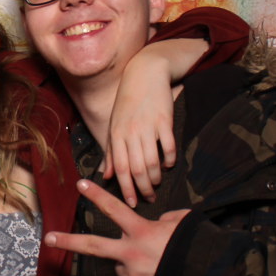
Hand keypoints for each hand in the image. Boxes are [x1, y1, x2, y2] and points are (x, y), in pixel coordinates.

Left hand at [44, 179, 188, 275]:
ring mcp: (130, 275)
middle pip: (93, 246)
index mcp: (142, 232)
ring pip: (119, 266)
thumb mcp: (185, 224)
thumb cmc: (197, 249)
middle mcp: (131, 253)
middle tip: (48, 238)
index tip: (80, 183)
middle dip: (68, 241)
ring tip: (154, 266)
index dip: (97, 195)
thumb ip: (167, 219)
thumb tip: (157, 223)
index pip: (115, 209)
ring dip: (130, 265)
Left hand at [100, 51, 187, 207]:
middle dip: (142, 188)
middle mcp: (130, 132)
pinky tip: (169, 165)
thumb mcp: (114, 125)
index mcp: (116, 135)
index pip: (120, 168)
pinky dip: (169, 159)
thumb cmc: (127, 101)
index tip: (131, 202)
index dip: (125, 188)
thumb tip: (105, 175)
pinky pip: (168, 146)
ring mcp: (147, 126)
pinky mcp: (164, 120)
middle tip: (149, 198)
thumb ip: (110, 151)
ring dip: (156, 177)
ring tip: (157, 183)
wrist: (144, 73)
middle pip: (136, 168)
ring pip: (152, 161)